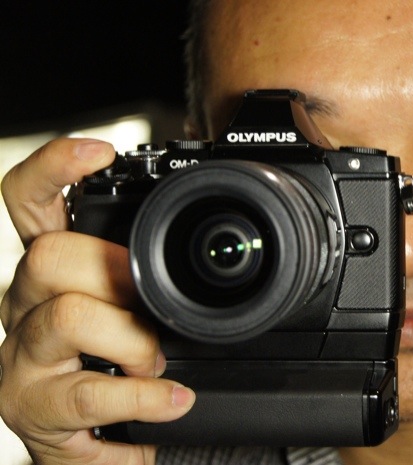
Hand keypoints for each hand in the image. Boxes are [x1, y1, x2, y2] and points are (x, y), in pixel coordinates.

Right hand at [0, 139, 195, 463]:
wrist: (97, 448)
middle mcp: (24, 305)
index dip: (55, 168)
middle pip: (50, 256)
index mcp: (52, 271)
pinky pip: (88, 394)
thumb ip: (147, 272)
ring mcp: (22, 358)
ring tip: (156, 361)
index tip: (100, 152)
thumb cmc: (118, 366)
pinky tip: (170, 400)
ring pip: (68, 317)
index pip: (29, 202)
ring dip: (132, 339)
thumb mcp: (134, 309)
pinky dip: (143, 397)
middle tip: (152, 307)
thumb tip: (203, 232)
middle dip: (117, 275)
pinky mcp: (34, 410)